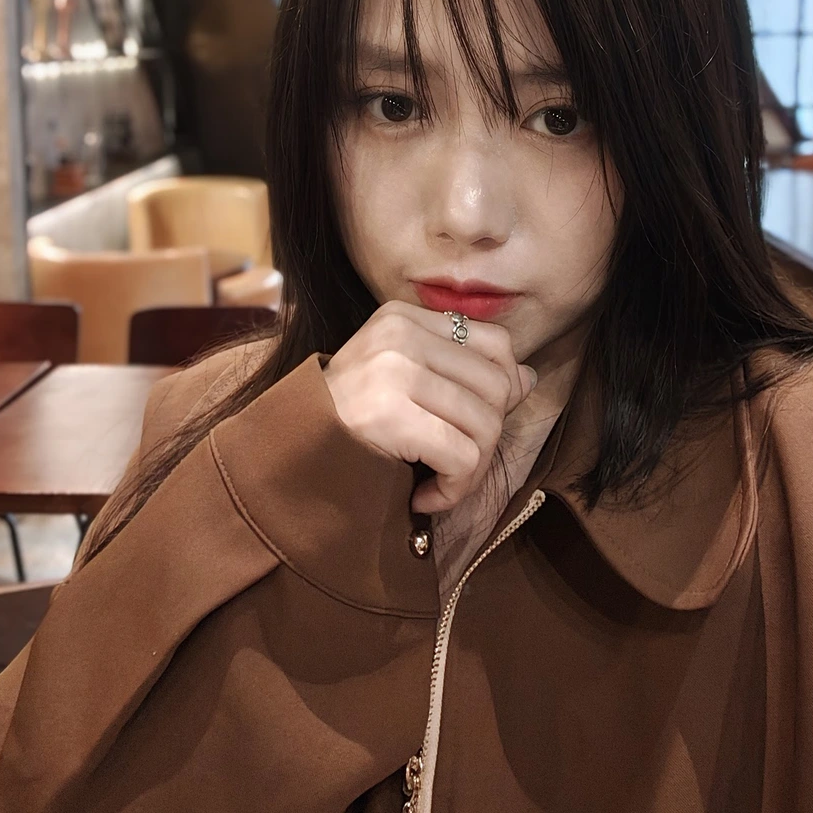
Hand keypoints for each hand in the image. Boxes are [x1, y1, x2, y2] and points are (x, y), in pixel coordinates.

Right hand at [324, 300, 536, 513]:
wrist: (285, 457)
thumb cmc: (351, 421)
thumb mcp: (405, 379)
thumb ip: (462, 372)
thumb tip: (527, 378)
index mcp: (403, 316)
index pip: (497, 344)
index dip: (502, 390)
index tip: (471, 423)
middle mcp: (399, 334)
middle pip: (497, 386)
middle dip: (487, 437)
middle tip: (456, 463)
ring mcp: (392, 370)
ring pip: (486, 425)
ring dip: (470, 471)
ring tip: (439, 482)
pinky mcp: (387, 414)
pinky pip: (462, 457)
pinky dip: (453, 490)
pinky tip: (425, 496)